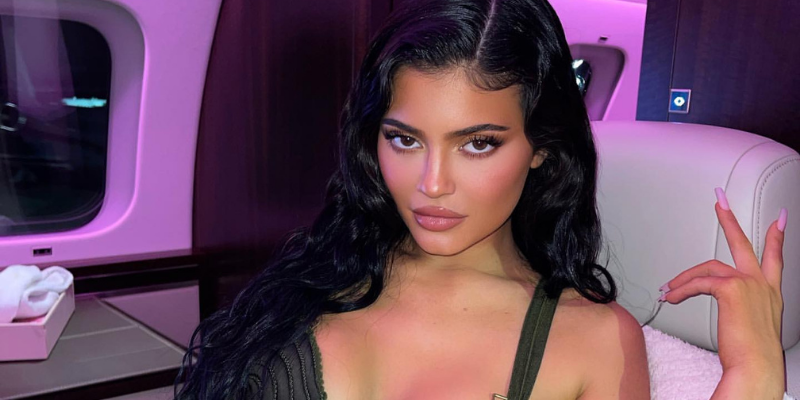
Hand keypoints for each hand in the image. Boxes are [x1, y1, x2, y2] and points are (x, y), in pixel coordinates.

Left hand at [659, 188, 786, 396]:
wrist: (757, 366)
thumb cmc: (753, 355)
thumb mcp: (752, 327)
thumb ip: (741, 312)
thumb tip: (728, 312)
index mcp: (770, 292)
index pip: (774, 259)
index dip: (776, 239)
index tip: (780, 219)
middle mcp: (762, 284)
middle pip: (742, 243)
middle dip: (729, 219)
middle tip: (719, 199)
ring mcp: (748, 283)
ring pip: (708, 269)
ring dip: (684, 278)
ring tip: (668, 288)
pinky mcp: (730, 289)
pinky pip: (698, 283)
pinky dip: (681, 290)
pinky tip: (672, 298)